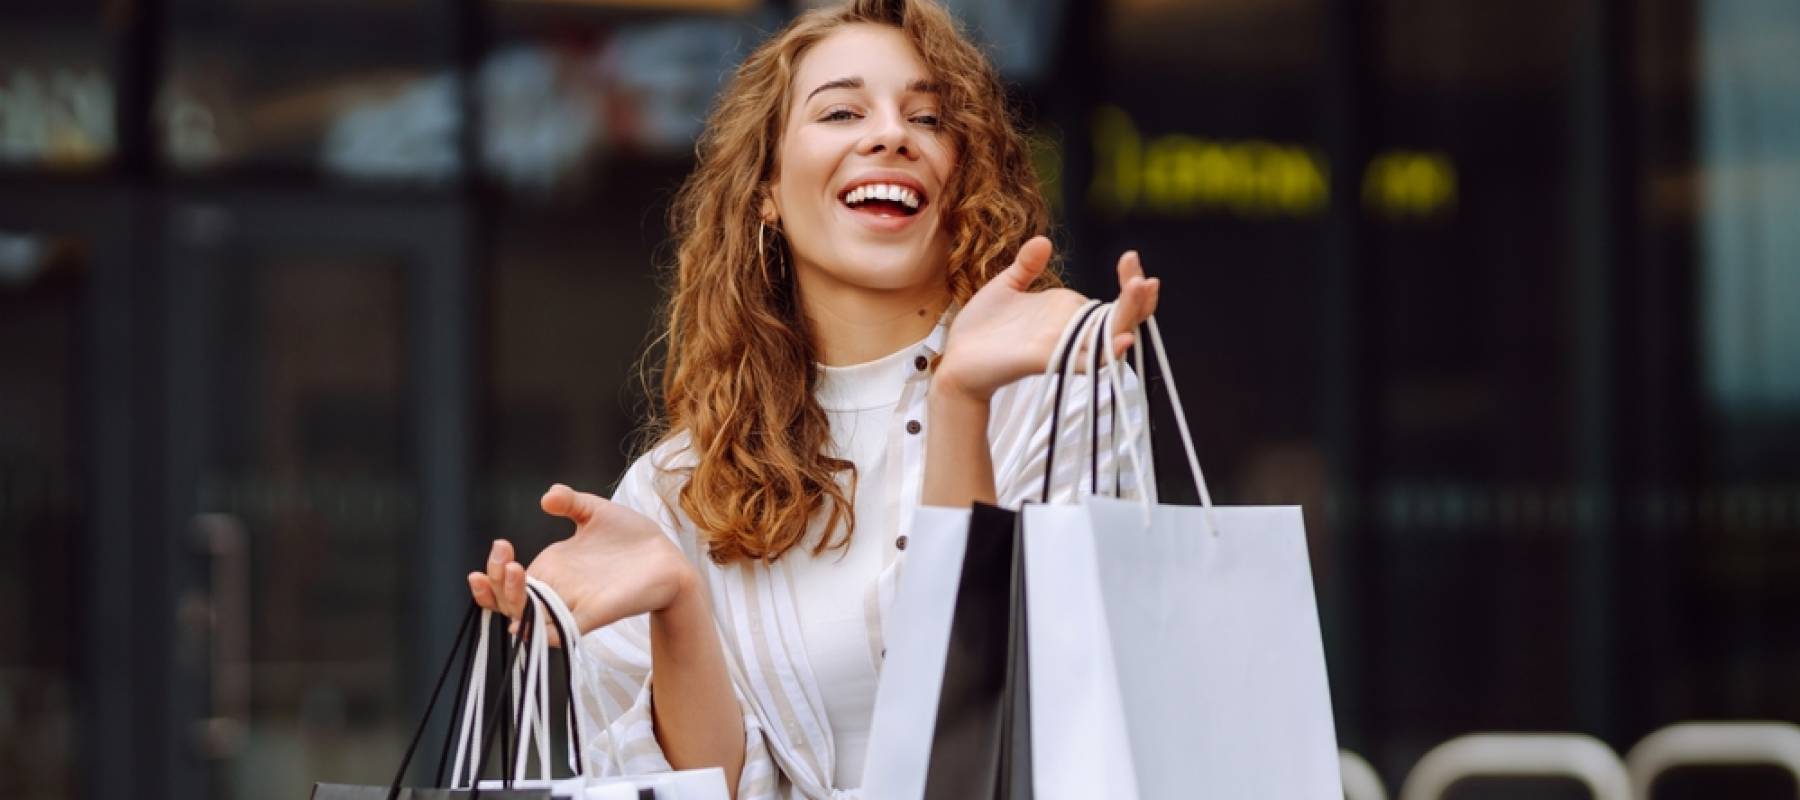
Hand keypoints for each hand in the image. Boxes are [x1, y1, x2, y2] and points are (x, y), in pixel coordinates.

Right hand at [467, 484, 693, 644]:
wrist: (668, 556)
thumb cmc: (631, 536)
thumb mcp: (596, 511)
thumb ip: (570, 501)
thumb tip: (546, 497)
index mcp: (551, 568)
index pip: (507, 580)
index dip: (493, 570)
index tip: (501, 546)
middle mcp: (556, 590)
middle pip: (508, 601)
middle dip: (496, 582)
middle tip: (506, 555)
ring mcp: (572, 606)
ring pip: (527, 618)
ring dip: (514, 601)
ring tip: (518, 571)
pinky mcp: (593, 616)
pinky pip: (560, 633)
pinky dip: (540, 633)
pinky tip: (524, 624)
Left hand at [935, 236, 1160, 401]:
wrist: (956, 357)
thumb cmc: (982, 328)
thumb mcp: (1005, 287)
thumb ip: (1027, 266)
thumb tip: (1044, 240)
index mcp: (1067, 312)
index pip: (1113, 301)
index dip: (1129, 281)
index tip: (1130, 256)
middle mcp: (1071, 330)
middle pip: (1120, 318)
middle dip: (1139, 298)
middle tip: (1147, 278)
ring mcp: (1062, 346)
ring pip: (1109, 336)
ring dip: (1129, 315)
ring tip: (1142, 289)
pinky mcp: (1045, 359)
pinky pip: (1084, 361)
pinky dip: (1105, 354)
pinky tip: (1124, 340)